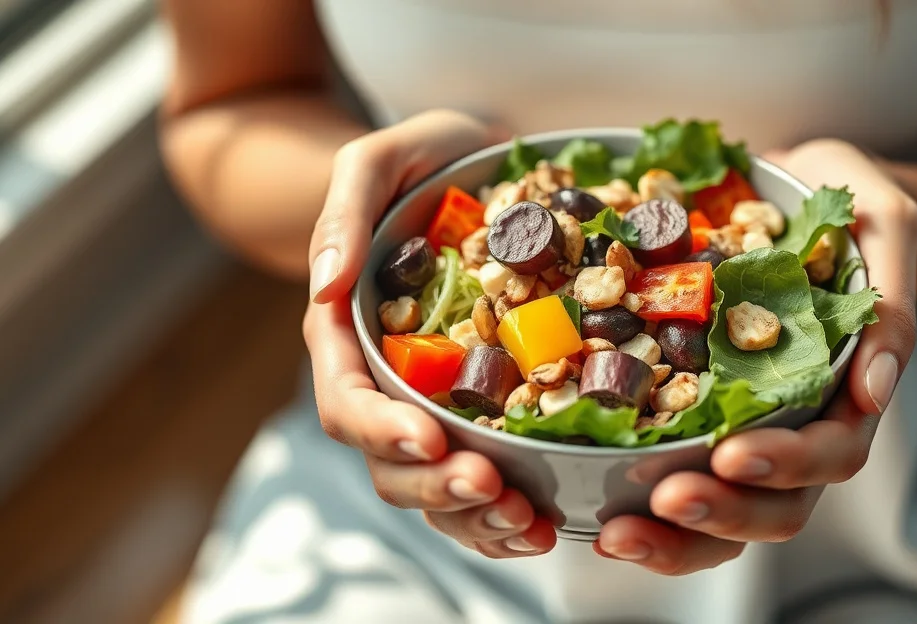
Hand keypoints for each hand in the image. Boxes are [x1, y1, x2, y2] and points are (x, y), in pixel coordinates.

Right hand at [303, 109, 556, 557]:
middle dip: (439, 486)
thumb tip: (324, 284)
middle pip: (391, 461)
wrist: (469, 166)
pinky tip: (545, 525)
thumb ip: (342, 212)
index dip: (383, 429)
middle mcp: (387, 380)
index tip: (430, 439)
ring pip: (436, 486)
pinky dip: (508, 514)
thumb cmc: (418, 161)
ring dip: (477, 517)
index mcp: (349, 335)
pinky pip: (484, 477)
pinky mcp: (482, 408)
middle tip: (493, 488)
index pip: (348, 400)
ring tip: (529, 524)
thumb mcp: (375, 162)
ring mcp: (433, 401)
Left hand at [594, 139, 916, 574]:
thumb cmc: (844, 199)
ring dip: (676, 537)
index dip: (786, 463)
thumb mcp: (883, 220)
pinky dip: (644, 509)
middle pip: (779, 505)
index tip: (732, 455)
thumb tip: (877, 390)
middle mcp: (800, 421)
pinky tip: (601, 514)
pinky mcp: (696, 413)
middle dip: (723, 513)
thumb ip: (890, 297)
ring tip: (617, 533)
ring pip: (726, 512)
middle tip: (664, 502)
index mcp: (849, 387)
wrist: (794, 186)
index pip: (833, 450)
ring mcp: (749, 425)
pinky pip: (678, 478)